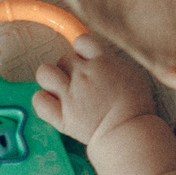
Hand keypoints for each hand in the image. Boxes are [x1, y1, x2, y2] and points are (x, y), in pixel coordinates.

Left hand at [33, 34, 159, 143]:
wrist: (128, 133)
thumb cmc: (137, 106)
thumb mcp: (133, 74)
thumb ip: (113, 62)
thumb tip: (101, 57)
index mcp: (102, 62)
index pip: (81, 41)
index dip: (82, 50)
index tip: (87, 60)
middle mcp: (83, 74)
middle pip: (64, 58)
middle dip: (70, 69)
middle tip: (80, 83)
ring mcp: (70, 95)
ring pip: (44, 73)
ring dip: (51, 79)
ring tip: (61, 90)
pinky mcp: (61, 116)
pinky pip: (38, 100)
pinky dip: (43, 101)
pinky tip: (53, 104)